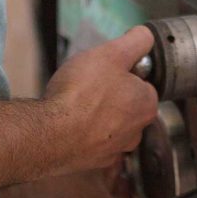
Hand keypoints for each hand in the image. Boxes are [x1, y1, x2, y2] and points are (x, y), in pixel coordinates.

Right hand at [43, 26, 157, 173]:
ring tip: (76, 102)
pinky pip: (93, 141)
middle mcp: (136, 131)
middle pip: (127, 104)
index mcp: (146, 104)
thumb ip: (136, 41)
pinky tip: (69, 121)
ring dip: (97, 113)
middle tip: (89, 82)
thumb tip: (146, 36)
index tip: (108, 68)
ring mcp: (115, 149)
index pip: (144, 82)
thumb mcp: (112, 53)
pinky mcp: (94, 161)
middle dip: (110, 93)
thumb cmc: (82, 94)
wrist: (50, 134)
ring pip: (111, 123)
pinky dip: (84, 132)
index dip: (125, 71)